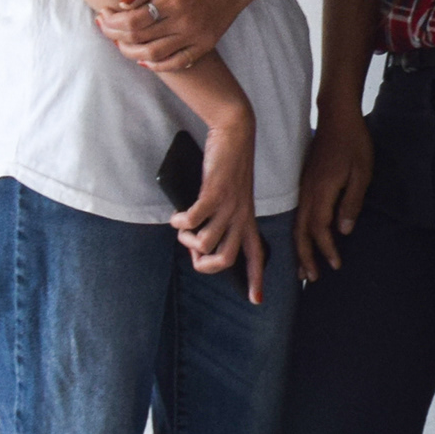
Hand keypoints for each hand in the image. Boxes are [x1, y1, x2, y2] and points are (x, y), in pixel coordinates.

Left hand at [98, 0, 260, 71]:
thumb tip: (122, 3)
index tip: (104, 14)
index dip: (112, 21)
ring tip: (120, 43)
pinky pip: (177, 63)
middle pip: (139, 39)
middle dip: (114, 35)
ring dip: (130, 53)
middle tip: (105, 27)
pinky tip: (143, 59)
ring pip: (153, 55)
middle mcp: (185, 22)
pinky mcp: (205, 46)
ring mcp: (196, 37)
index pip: (133, 20)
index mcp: (175, 0)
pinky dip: (157, 65)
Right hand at [178, 118, 266, 301]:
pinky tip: (177, 216)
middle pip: (226, 259)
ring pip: (207, 241)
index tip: (256, 300)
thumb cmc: (229, 166)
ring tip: (182, 228)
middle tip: (193, 253)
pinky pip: (194, 220)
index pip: (258, 255)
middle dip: (205, 265)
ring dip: (188, 241)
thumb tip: (195, 242)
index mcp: (248, 219)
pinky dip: (181, 222)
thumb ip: (218, 219)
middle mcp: (242, 216)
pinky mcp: (215, 192)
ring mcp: (229, 205)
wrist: (236, 133)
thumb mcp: (229, 197)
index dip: (257, 279)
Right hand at [291, 106, 369, 281]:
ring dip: (300, 247)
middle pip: (302, 231)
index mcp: (322, 192)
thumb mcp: (361, 173)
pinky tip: (303, 239)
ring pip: (297, 224)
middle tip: (312, 278)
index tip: (335, 265)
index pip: (320, 229)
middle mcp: (308, 192)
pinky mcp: (305, 183)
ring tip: (303, 268)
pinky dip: (299, 232)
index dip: (327, 250)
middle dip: (306, 256)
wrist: (337, 116)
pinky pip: (298, 214)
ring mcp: (304, 187)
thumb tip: (344, 231)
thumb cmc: (354, 143)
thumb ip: (351, 203)